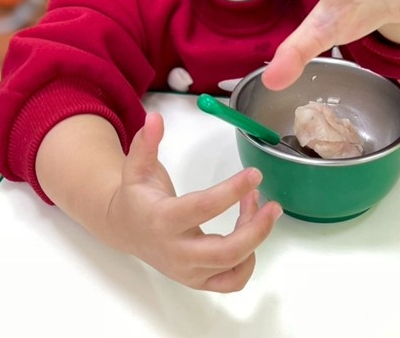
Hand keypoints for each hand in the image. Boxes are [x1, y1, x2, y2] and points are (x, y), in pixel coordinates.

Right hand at [105, 113, 282, 291]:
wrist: (126, 231)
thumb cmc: (136, 197)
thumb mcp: (136, 168)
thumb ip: (145, 144)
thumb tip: (155, 118)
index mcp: (162, 221)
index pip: (202, 208)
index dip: (231, 191)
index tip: (254, 174)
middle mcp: (176, 252)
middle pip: (225, 252)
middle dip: (256, 229)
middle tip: (273, 204)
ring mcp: (189, 272)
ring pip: (234, 265)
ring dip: (255, 236)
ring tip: (259, 205)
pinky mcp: (199, 281)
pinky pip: (233, 281)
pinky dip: (249, 261)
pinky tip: (250, 231)